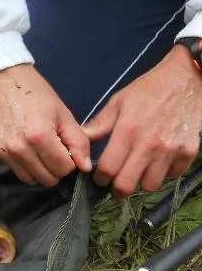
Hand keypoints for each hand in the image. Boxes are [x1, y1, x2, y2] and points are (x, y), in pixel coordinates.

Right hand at [0, 64, 92, 186]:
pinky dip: (26, 166)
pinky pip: (17, 171)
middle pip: (48, 178)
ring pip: (31, 179)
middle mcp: (20, 149)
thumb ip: (77, 141)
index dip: (71, 161)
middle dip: (57, 168)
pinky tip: (27, 149)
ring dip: (41, 170)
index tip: (67, 148)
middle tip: (55, 150)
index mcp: (40, 136)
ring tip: (41, 151)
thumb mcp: (63, 113)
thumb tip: (84, 167)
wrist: (1, 79)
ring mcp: (5, 152)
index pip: (64, 168)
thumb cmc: (34, 92)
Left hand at [83, 45, 201, 198]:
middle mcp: (149, 145)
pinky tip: (157, 163)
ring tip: (137, 174)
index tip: (99, 178)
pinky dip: (164, 174)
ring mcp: (171, 150)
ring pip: (151, 185)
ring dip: (141, 183)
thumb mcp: (119, 102)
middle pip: (127, 184)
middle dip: (116, 190)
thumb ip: (99, 125)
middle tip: (114, 187)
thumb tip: (80, 140)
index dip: (100, 178)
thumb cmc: (148, 90)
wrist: (186, 80)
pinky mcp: (189, 152)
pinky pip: (173, 175)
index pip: (108, 168)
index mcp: (128, 132)